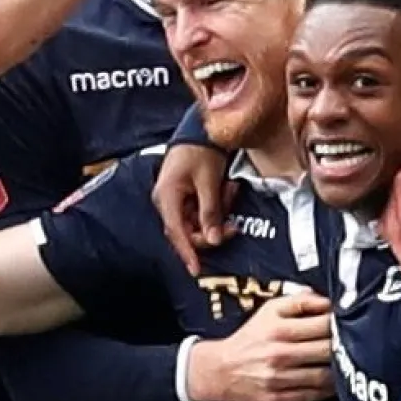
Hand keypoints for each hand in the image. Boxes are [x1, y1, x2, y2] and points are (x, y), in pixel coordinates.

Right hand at [153, 143, 235, 275]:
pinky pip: (202, 212)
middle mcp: (166, 202)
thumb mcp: (209, 182)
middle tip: (234, 224)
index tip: (196, 271)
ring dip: (218, 213)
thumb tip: (213, 239)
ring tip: (229, 189)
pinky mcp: (186, 197)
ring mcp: (176, 200)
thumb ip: (211, 212)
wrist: (201, 129)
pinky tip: (226, 188)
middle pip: (188, 232)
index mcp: (167, 197)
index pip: (176, 233)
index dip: (187, 253)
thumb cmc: (201, 151)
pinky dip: (217, 206)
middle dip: (213, 229)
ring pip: (198, 223)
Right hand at [187, 292, 334, 400]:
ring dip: (340, 370)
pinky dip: (329, 389)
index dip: (341, 323)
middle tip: (352, 344)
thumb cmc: (251, 337)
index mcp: (279, 329)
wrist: (220, 370)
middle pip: (328, 350)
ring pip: (325, 376)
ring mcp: (280, 379)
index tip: (348, 323)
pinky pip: (314, 395)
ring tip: (346, 363)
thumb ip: (301, 301)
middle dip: (345, 346)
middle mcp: (280, 354)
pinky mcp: (279, 399)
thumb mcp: (270, 310)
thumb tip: (330, 302)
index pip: (325, 324)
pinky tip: (334, 381)